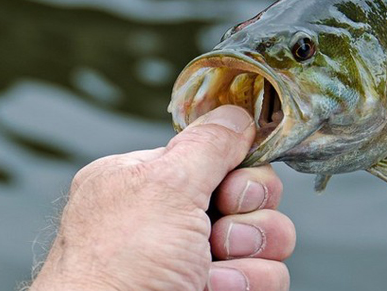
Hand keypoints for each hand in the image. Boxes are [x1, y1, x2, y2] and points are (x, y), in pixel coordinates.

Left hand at [30, 105, 294, 290]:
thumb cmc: (118, 265)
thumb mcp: (164, 185)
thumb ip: (207, 144)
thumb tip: (237, 113)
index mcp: (150, 181)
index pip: (219, 155)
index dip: (238, 169)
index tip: (229, 188)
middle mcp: (174, 218)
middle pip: (252, 195)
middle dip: (248, 214)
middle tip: (218, 233)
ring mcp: (197, 259)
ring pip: (268, 238)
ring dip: (249, 254)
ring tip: (212, 272)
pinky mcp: (219, 290)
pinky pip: (268, 277)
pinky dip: (248, 285)